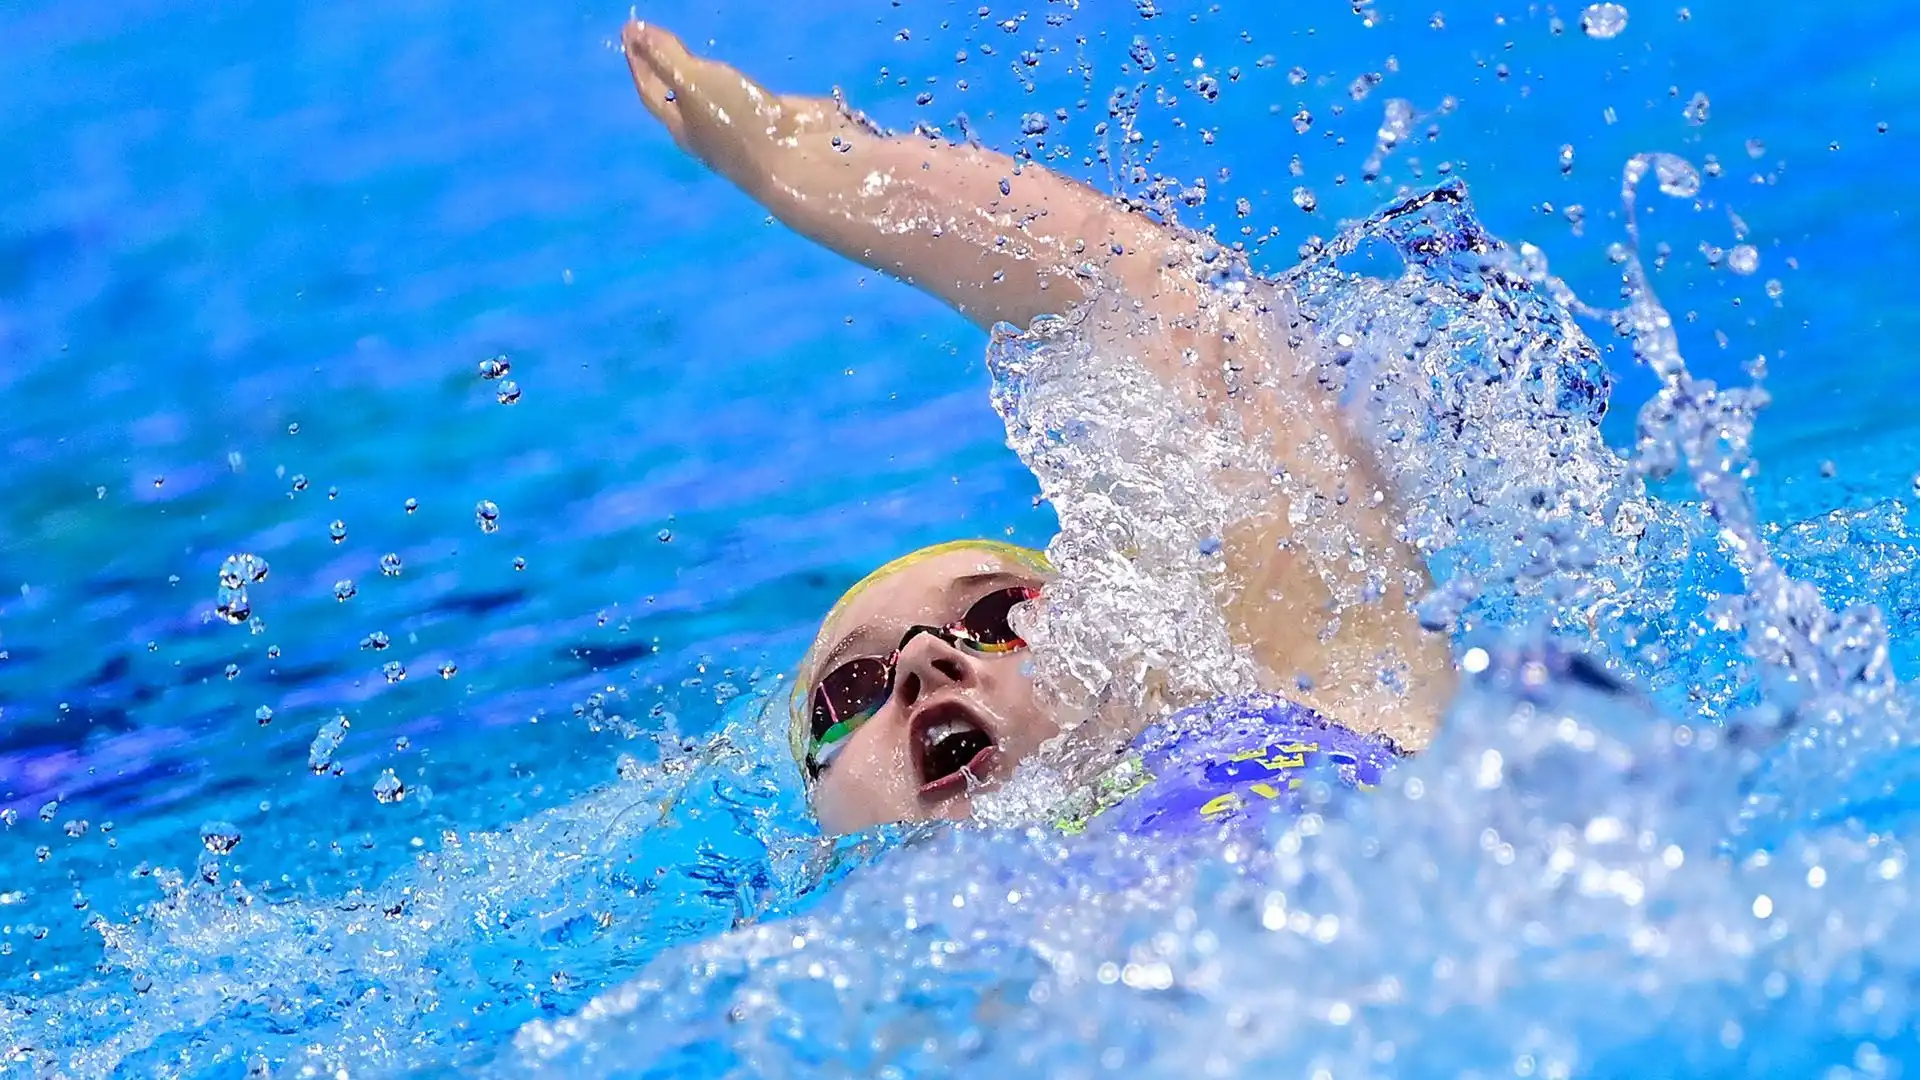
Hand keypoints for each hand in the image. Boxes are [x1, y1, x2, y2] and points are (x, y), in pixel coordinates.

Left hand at [621, 20, 881, 197]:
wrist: (797, 159)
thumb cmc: (736, 121)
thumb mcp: (692, 82)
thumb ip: (665, 56)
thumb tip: (632, 31)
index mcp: (681, 127)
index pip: (651, 91)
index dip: (638, 62)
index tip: (628, 32)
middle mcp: (706, 133)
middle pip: (676, 99)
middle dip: (663, 72)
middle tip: (653, 41)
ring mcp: (738, 131)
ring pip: (708, 101)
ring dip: (697, 79)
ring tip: (690, 55)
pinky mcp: (767, 125)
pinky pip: (739, 99)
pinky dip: (728, 83)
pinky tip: (732, 75)